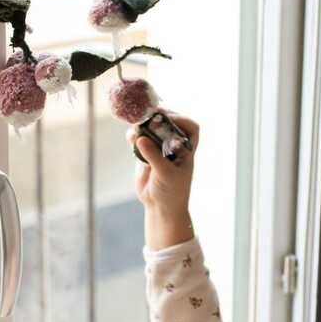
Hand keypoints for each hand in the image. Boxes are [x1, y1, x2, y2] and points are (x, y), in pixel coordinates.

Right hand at [126, 113, 198, 249]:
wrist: (160, 206)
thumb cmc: (172, 191)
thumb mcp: (165, 173)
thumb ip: (154, 155)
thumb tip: (140, 137)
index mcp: (187, 149)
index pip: (191, 127)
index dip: (182, 119)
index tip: (169, 119)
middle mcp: (174, 146)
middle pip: (169, 123)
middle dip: (159, 118)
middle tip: (149, 115)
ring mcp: (159, 149)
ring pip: (152, 130)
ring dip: (144, 125)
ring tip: (136, 125)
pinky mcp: (145, 155)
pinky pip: (139, 140)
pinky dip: (134, 136)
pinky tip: (129, 136)